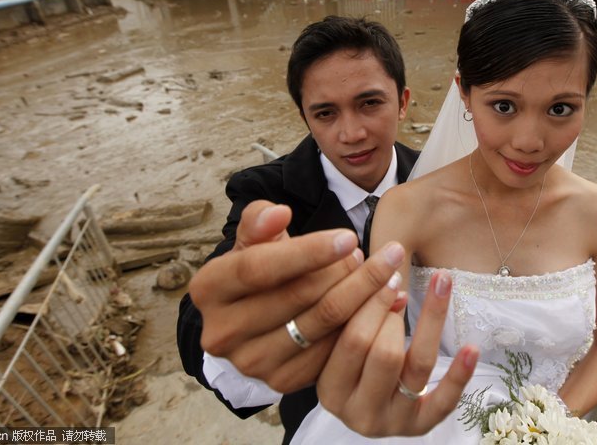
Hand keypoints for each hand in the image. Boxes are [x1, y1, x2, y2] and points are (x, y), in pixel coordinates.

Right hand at [189, 200, 404, 392]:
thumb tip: (279, 213)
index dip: (307, 252)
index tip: (349, 238)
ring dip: (363, 296)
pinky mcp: (280, 382)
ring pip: (320, 324)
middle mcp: (221, 333)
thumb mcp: (253, 239)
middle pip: (297, 297)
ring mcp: (251, 363)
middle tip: (382, 254)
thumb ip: (259, 220)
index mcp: (208, 289)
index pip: (260, 268)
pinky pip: (331, 352)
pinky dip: (363, 324)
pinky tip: (386, 301)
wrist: (254, 317)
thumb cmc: (259, 266)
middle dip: (346, 272)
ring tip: (388, 272)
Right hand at [316, 266, 478, 436]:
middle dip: (392, 311)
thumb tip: (386, 276)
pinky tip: (471, 347)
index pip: (350, 338)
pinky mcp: (421, 426)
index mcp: (330, 390)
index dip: (369, 300)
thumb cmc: (352, 365)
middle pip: (383, 352)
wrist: (367, 410)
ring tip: (440, 286)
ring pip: (416, 365)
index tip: (383, 268)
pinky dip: (459, 373)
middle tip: (397, 285)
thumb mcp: (340, 342)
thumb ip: (353, 313)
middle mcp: (359, 412)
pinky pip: (445, 400)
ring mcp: (392, 422)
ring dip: (431, 320)